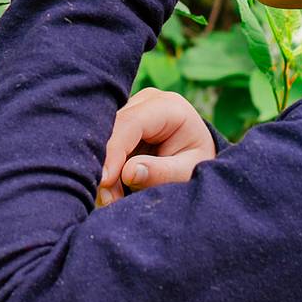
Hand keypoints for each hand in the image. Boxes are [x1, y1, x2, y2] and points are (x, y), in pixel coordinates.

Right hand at [96, 88, 217, 206]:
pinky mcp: (121, 124)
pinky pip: (104, 145)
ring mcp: (130, 109)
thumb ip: (161, 172)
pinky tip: (111, 190)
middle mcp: (145, 101)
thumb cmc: (195, 163)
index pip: (131, 122)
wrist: (197, 156)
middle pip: (112, 128)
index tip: (105, 181)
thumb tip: (128, 172)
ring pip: (103, 138)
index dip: (114, 151)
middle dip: (106, 165)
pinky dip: (105, 169)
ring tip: (112, 199)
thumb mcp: (187, 171)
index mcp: (168, 106)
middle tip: (108, 199)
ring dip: (104, 170)